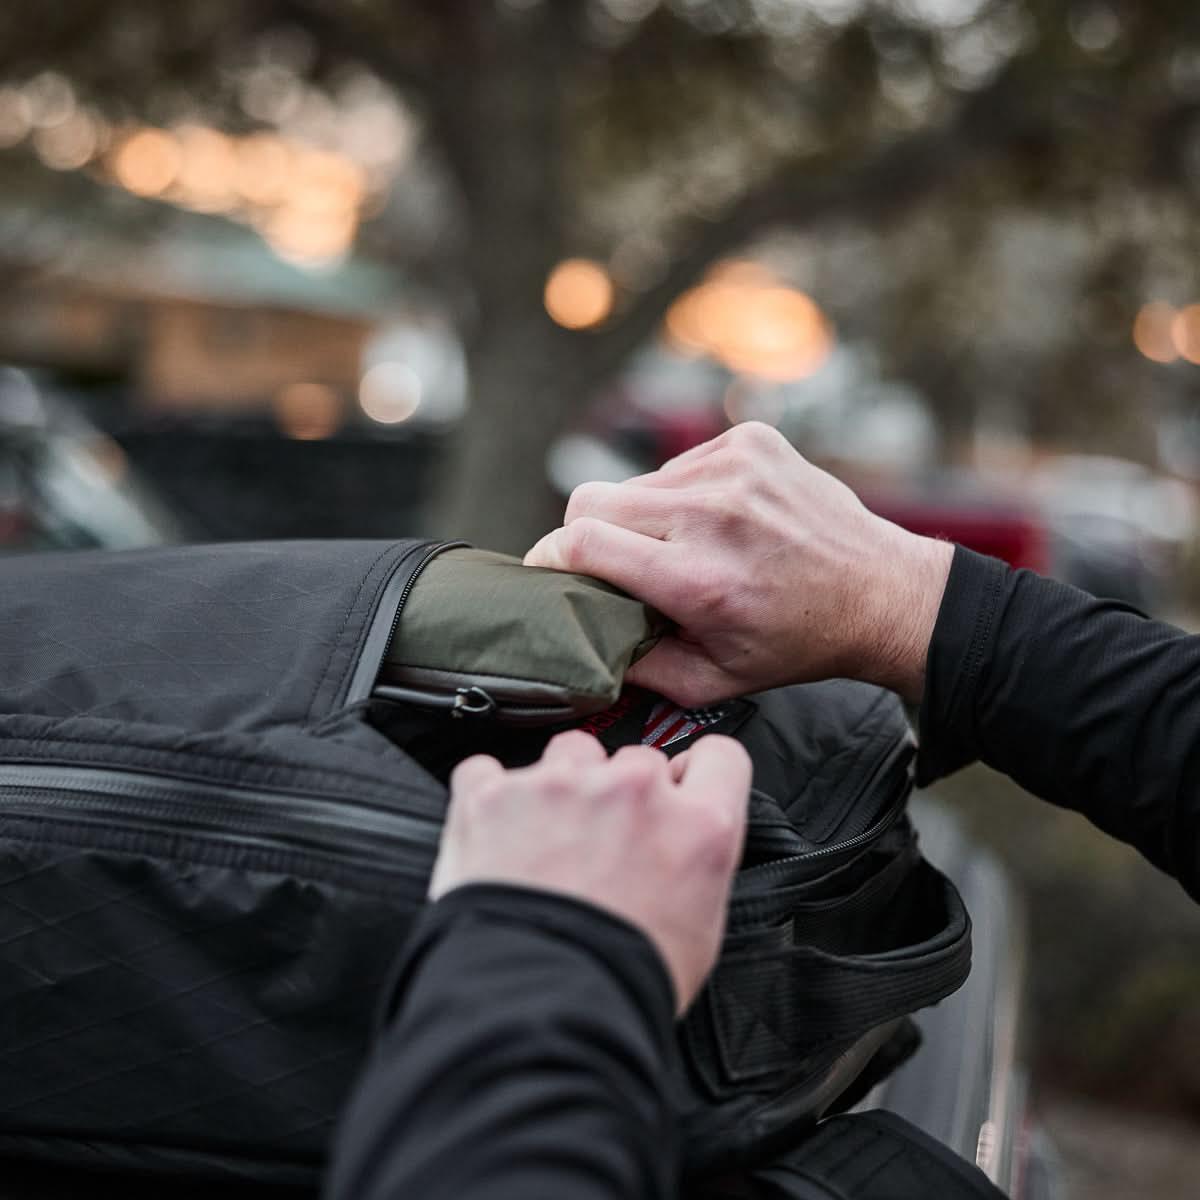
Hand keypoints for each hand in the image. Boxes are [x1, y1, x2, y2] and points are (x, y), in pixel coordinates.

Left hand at [429, 730, 750, 1011]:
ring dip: (562, 788)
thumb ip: (697, 861)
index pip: (720, 756)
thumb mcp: (700, 931)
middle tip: (601, 849)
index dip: (696, 774)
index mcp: (697, 826)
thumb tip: (685, 844)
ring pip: (570, 754)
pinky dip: (490, 800)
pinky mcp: (495, 796)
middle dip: (621, 795)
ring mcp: (561, 786)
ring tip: (546, 846)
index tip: (678, 789)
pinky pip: (489, 773)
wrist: (535, 1015)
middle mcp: (634, 791)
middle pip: (637, 760)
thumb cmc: (619, 986)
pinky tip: (496, 838)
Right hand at [525, 422, 952, 705]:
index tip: (547, 571)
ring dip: (642, 515)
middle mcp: (711, 514)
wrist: (879, 593)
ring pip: (635, 482)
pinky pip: (678, 462)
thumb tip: (580, 638)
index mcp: (696, 579)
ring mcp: (732, 468)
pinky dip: (682, 493)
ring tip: (682, 547)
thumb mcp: (713, 680)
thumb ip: (636, 665)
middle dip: (589, 534)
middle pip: (591, 499)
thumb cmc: (796, 642)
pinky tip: (717, 520)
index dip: (550, 557)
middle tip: (615, 565)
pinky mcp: (750, 441)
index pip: (581, 541)